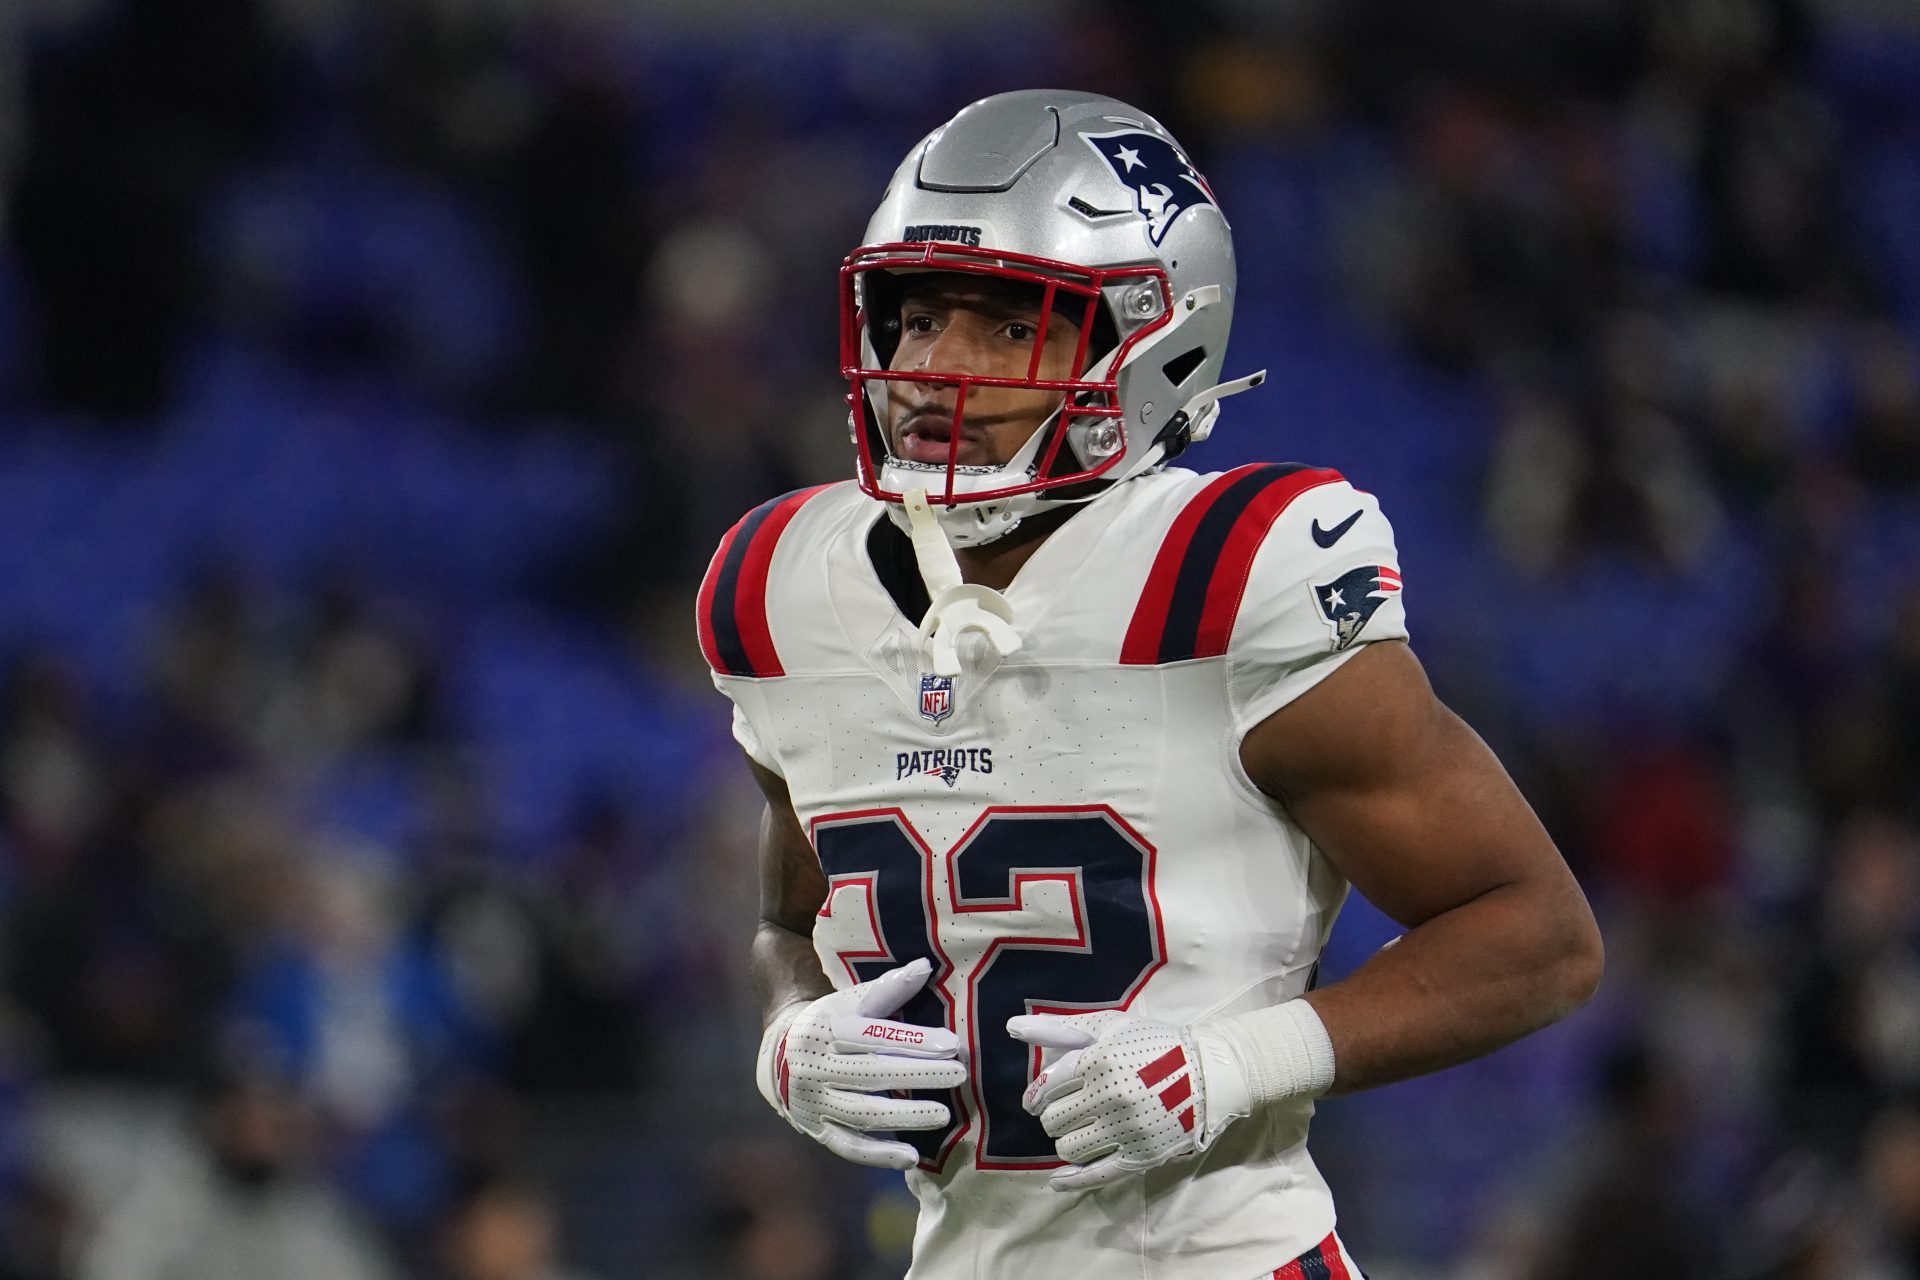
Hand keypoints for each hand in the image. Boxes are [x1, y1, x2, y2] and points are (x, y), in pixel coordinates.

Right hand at [757, 958, 966, 1169]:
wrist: (779, 1056)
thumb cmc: (830, 1023)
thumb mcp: (851, 1001)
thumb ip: (888, 989)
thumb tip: (925, 966)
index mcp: (825, 1030)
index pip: (872, 1035)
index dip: (912, 1039)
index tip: (952, 1044)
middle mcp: (815, 1067)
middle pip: (871, 1072)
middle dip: (917, 1074)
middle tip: (959, 1074)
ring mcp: (814, 1102)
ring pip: (862, 1113)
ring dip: (905, 1114)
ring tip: (944, 1114)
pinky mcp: (817, 1130)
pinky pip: (849, 1147)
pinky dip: (879, 1154)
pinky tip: (912, 1157)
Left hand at [1007, 1009, 1251, 1190]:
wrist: (1208, 1074)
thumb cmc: (1153, 1044)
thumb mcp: (1109, 1026)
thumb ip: (1060, 1027)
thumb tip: (1012, 1026)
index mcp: (1099, 1060)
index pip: (1046, 1087)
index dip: (1036, 1097)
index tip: (1037, 1101)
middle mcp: (1109, 1096)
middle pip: (1053, 1120)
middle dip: (1053, 1117)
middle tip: (1066, 1113)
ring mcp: (1126, 1129)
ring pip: (1068, 1148)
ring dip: (1065, 1141)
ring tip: (1077, 1132)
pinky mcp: (1140, 1156)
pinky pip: (1095, 1175)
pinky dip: (1070, 1180)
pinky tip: (1058, 1179)